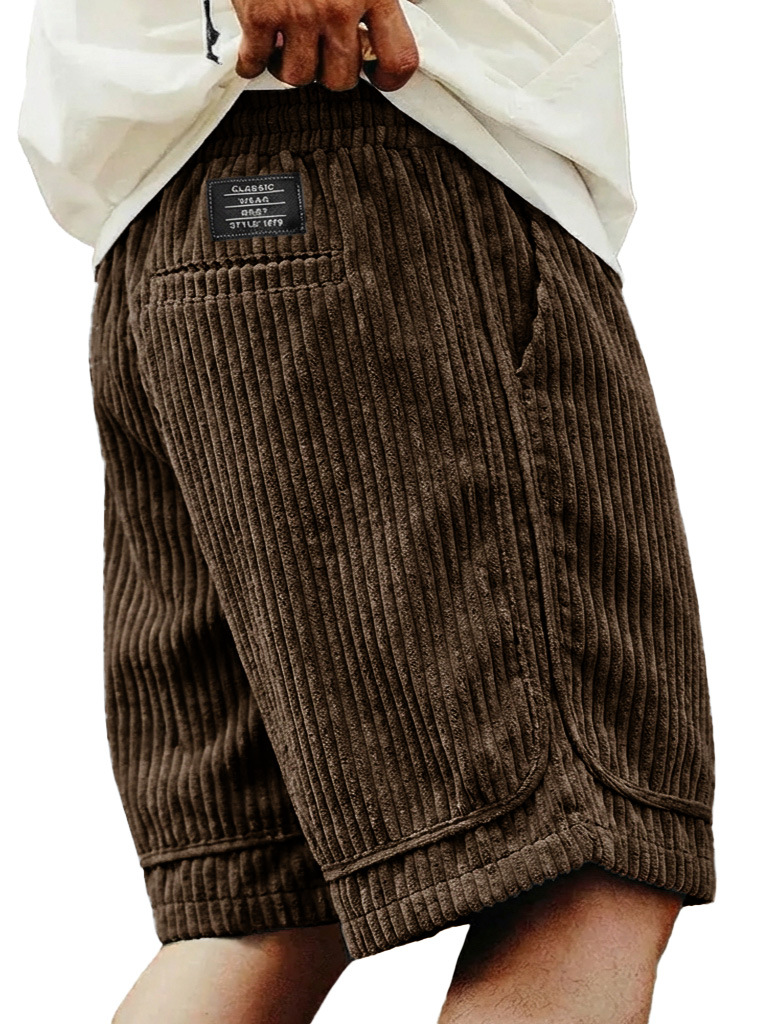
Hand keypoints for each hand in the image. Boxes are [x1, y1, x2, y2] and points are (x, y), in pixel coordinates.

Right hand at [232, 0, 419, 91]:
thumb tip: (416, 1)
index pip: (398, 59)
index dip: (389, 78)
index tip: (379, 77)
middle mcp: (338, 7)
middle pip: (341, 78)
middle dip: (331, 73)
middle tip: (324, 54)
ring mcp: (298, 14)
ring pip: (299, 76)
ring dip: (293, 68)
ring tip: (289, 48)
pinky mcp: (260, 15)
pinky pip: (256, 61)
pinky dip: (253, 62)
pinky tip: (256, 52)